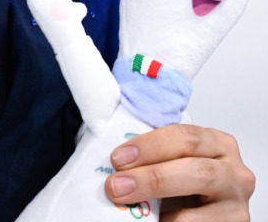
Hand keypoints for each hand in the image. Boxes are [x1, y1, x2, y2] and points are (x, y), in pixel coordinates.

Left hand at [105, 124, 254, 219]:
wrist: (202, 213)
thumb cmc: (186, 182)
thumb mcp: (176, 161)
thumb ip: (157, 156)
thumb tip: (114, 162)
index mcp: (218, 144)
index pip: (185, 137)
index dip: (150, 146)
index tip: (118, 158)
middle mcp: (234, 173)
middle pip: (196, 171)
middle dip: (152, 178)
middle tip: (116, 186)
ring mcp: (236, 206)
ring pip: (195, 211)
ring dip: (158, 209)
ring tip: (130, 208)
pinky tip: (153, 221)